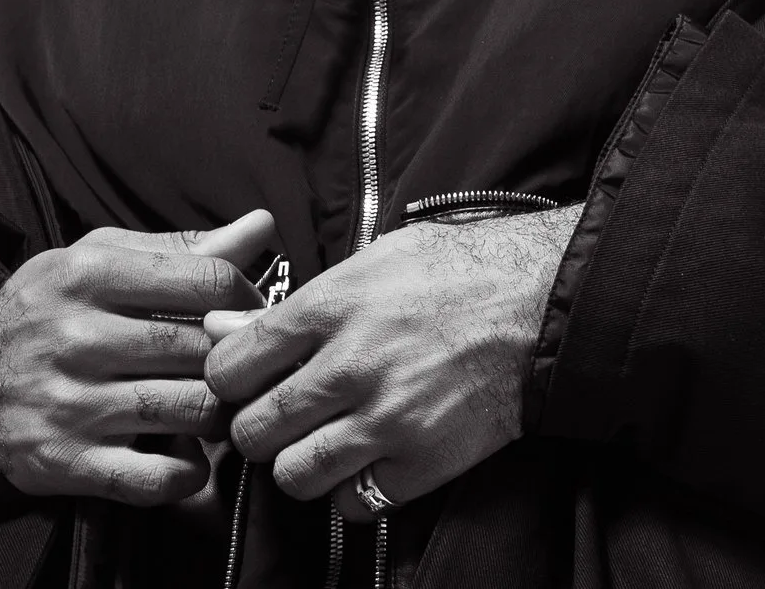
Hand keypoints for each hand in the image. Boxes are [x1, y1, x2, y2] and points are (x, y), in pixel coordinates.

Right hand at [0, 208, 278, 504]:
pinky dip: (186, 474)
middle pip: (201, 348)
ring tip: (223, 403)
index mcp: (91, 275)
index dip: (248, 297)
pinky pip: (150, 478)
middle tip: (251, 364)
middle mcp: (79, 337)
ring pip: (188, 409)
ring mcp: (72, 404)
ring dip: (222, 412)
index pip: (207, 280)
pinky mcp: (66, 461)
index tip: (251, 311)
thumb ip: (181, 248)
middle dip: (239, 358)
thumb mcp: (99, 259)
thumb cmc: (44, 309)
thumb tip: (261, 227)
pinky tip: (192, 456)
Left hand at [205, 202, 581, 520]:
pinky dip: (349, 489)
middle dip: (257, 426)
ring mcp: (387, 420)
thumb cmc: (458, 272)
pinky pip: (352, 503)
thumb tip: (222, 326)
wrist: (542, 304)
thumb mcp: (373, 261)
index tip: (245, 379)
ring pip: (292, 475)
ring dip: (297, 463)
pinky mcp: (421, 462)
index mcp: (334, 305)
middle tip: (279, 415)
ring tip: (318, 441)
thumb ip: (295, 303)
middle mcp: (352, 365)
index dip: (229, 377)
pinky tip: (363, 459)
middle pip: (254, 429)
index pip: (233, 364)